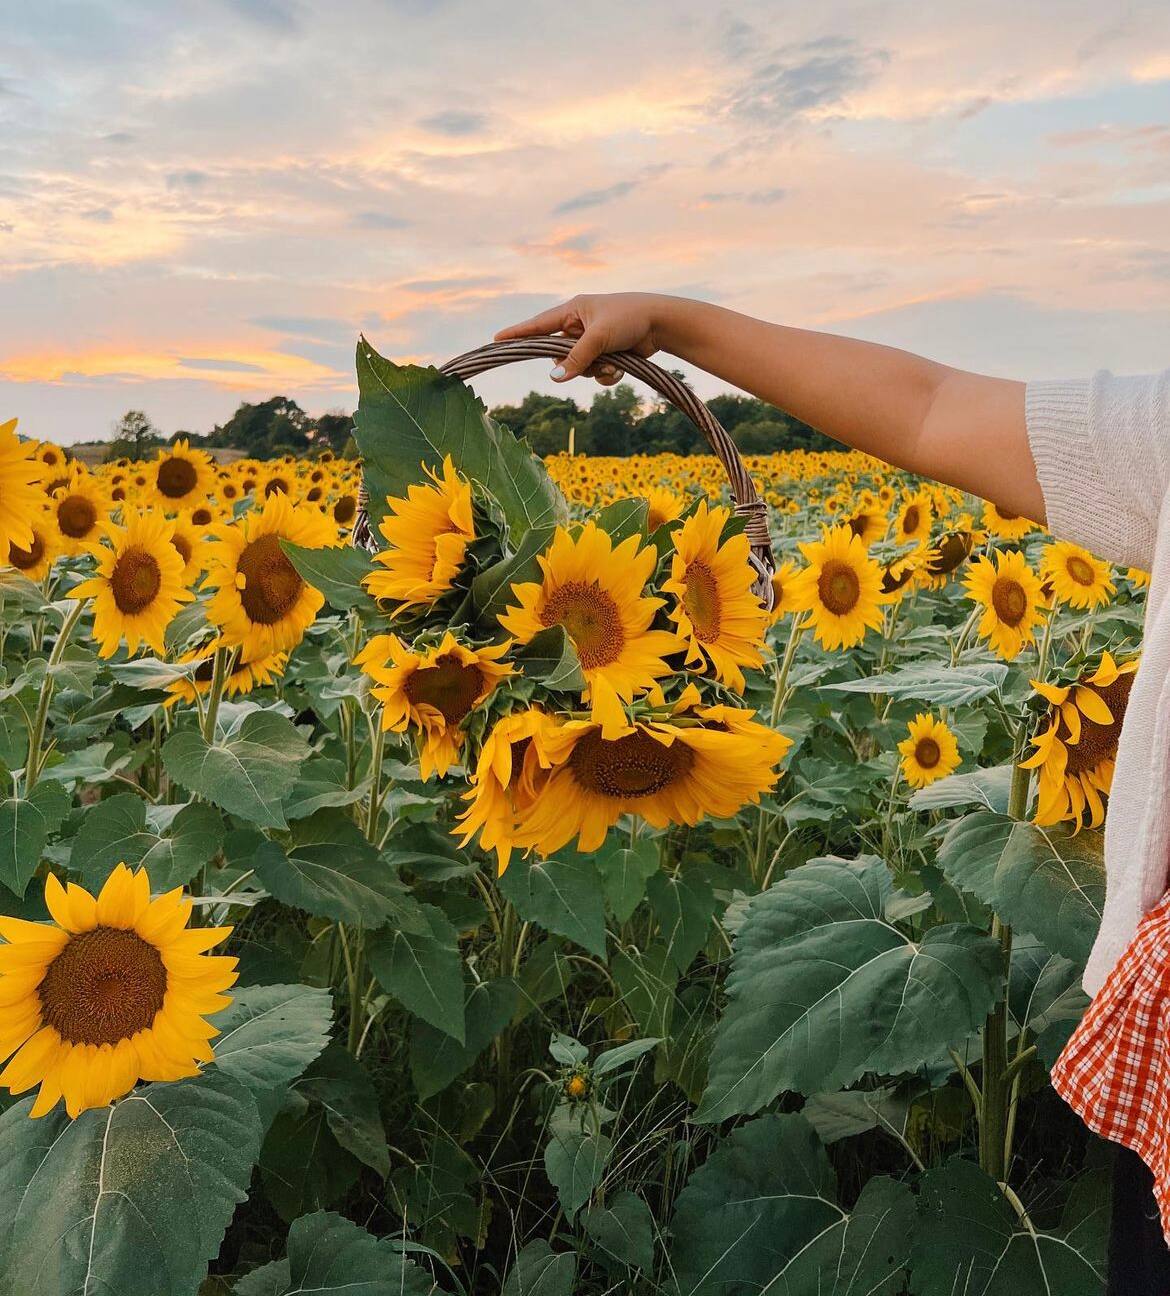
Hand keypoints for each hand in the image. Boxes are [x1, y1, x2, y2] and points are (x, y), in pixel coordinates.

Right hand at [494, 292, 666, 385]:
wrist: (662, 325)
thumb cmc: (629, 318)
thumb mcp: (599, 337)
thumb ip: (576, 358)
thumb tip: (554, 378)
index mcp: (572, 311)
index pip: (537, 326)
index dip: (517, 334)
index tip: (496, 340)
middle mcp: (579, 326)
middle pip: (560, 356)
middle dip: (576, 363)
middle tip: (593, 357)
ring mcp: (592, 342)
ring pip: (579, 369)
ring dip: (595, 370)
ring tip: (614, 359)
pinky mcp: (606, 355)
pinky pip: (595, 375)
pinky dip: (607, 375)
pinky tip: (621, 366)